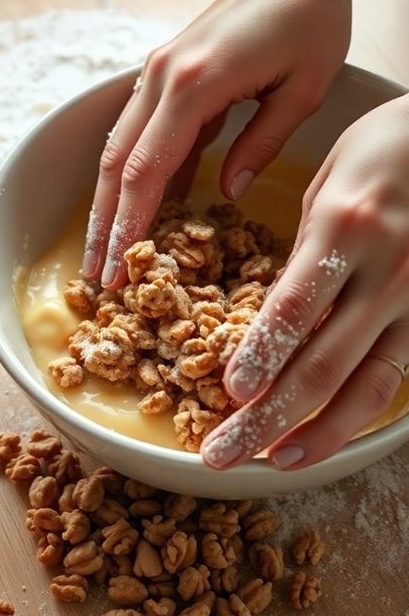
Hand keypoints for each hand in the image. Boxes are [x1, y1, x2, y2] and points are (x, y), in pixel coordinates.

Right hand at [82, 0, 353, 287]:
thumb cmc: (309, 19)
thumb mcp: (302, 91)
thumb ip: (260, 146)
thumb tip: (229, 194)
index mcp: (194, 86)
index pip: (145, 171)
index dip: (128, 227)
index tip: (117, 271)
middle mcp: (161, 80)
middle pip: (115, 167)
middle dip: (104, 228)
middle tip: (99, 279)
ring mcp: (156, 75)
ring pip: (115, 151)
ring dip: (107, 206)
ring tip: (105, 255)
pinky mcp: (162, 75)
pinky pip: (137, 135)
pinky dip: (132, 176)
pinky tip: (138, 213)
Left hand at [200, 93, 408, 470]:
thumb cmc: (383, 152)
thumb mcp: (327, 184)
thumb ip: (299, 254)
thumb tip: (267, 321)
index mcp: (345, 228)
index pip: (295, 308)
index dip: (261, 357)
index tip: (230, 395)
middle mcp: (386, 273)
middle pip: (321, 365)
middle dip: (267, 418)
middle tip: (223, 453)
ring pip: (364, 387)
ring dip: (315, 434)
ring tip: (273, 463)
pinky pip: (391, 377)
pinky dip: (353, 414)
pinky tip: (321, 436)